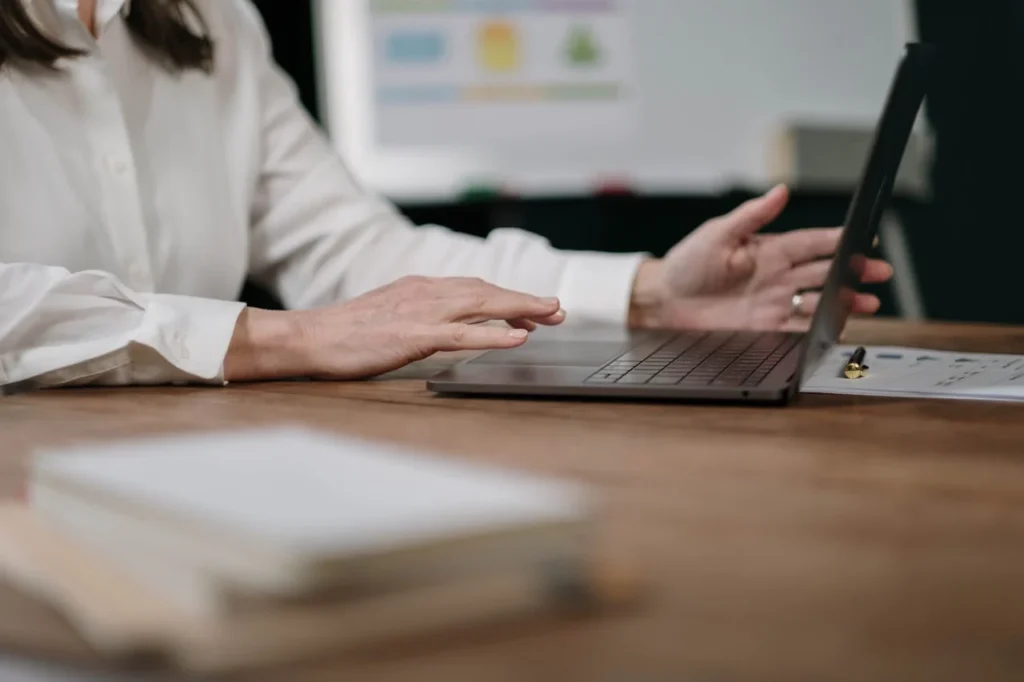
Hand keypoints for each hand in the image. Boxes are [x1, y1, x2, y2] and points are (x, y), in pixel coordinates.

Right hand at [224, 276, 564, 380]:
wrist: (310, 337)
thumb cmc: (347, 333)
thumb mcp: (391, 314)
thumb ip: (422, 315)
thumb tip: (452, 326)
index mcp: (421, 288)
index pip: (475, 288)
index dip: (508, 297)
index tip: (535, 308)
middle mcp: (426, 292)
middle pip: (487, 291)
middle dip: (525, 300)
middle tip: (558, 310)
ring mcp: (420, 312)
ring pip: (482, 305)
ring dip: (520, 309)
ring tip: (550, 316)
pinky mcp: (413, 335)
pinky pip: (462, 334)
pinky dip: (493, 334)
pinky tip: (519, 337)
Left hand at [629, 185, 892, 330]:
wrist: (663, 300)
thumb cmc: (686, 263)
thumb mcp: (717, 233)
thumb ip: (751, 215)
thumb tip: (780, 191)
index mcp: (769, 249)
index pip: (812, 242)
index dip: (838, 240)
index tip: (865, 237)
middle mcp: (776, 275)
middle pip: (824, 271)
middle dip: (854, 270)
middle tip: (880, 271)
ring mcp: (772, 301)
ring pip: (818, 300)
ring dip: (844, 300)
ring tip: (869, 301)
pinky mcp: (764, 326)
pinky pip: (798, 327)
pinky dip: (819, 328)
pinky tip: (837, 326)